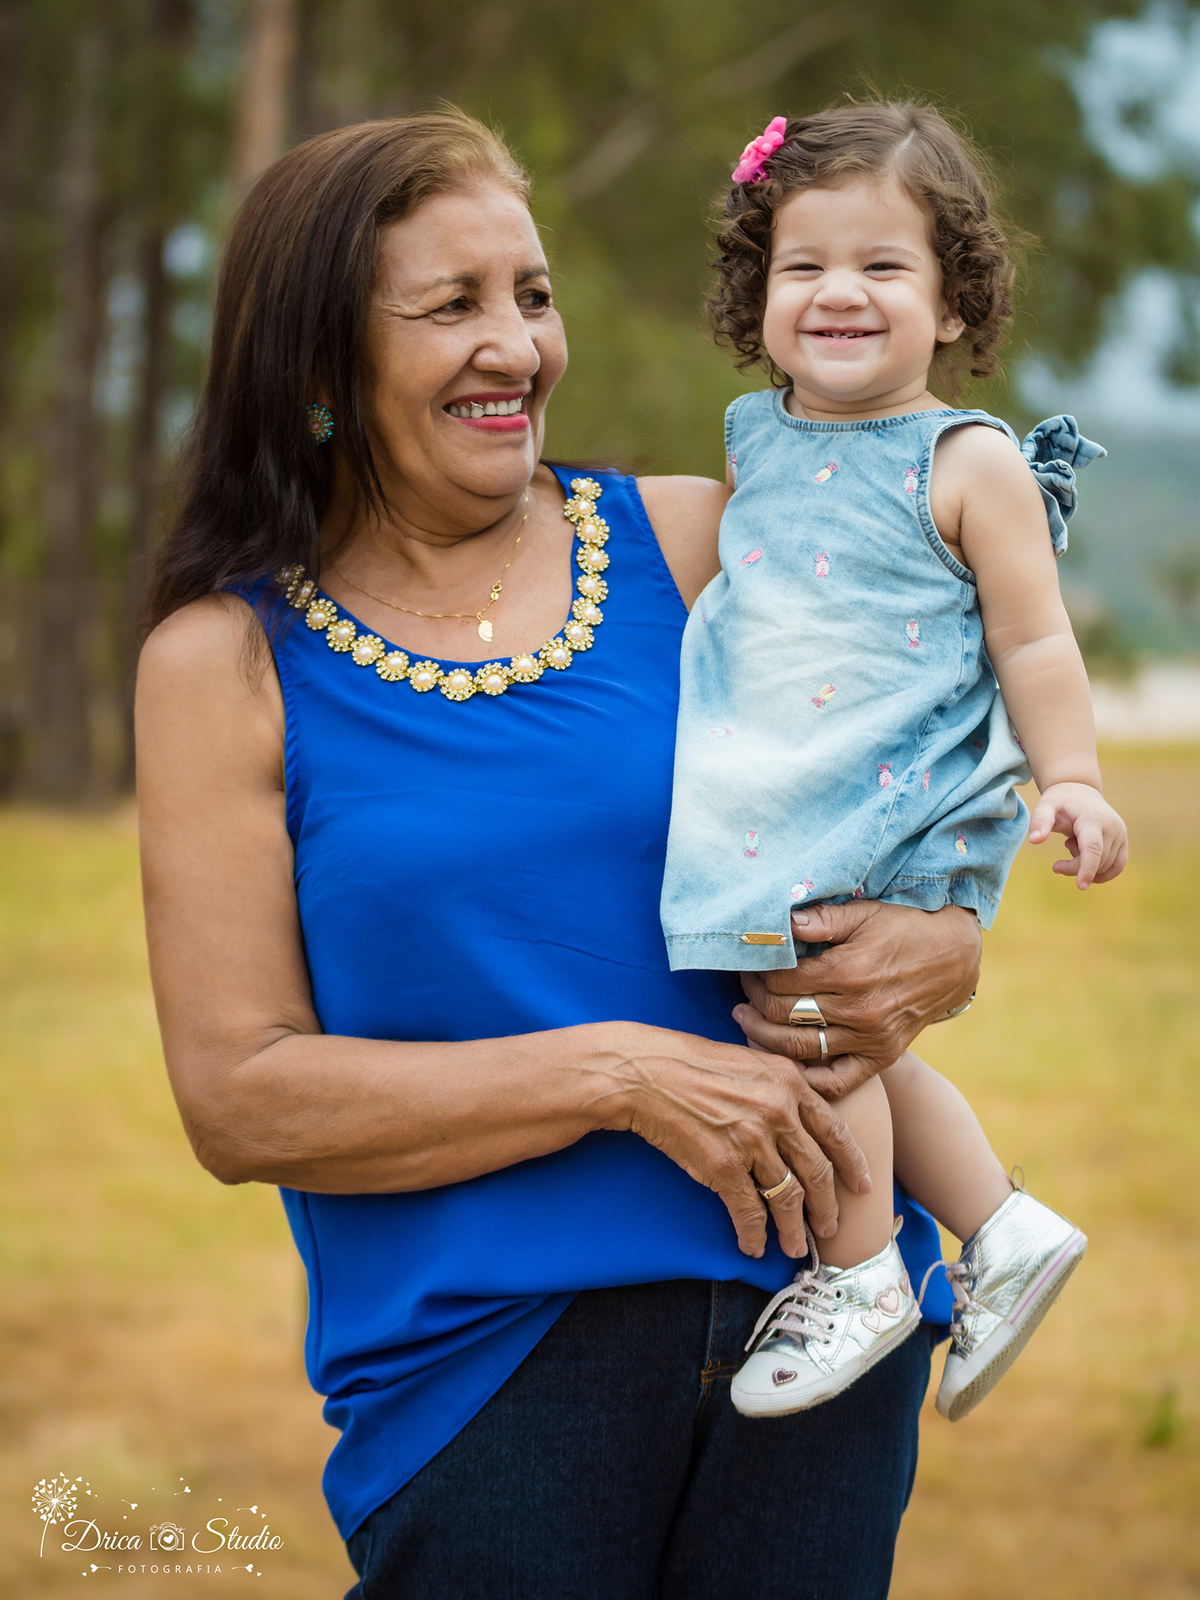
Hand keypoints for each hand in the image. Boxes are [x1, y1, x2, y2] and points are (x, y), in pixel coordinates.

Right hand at [600, 1022, 870, 1256]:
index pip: (836, 1131)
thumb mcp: (751, 1059)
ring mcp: (752, 1140)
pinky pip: (748, 1210)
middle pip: (818, 1172)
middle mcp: (779, 1112)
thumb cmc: (693, 1062)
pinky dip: (753, 1233)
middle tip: (830, 1227)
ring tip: (795, 1247)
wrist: (646, 1073)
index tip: (864, 1185)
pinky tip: (754, 1245)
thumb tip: (804, 1117)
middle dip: (828, 1207)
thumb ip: (782, 1086)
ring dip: (793, 1229)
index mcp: (790, 1083)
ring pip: (788, 1197)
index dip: (853, 1164)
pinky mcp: (723, 1166)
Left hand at [734, 901, 980, 1098]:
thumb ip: (823, 919)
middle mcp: (857, 1009)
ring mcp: (869, 1037)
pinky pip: (837, 1080)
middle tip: (742, 994)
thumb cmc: (905, 929)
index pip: (781, 981)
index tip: (746, 968)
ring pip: (800, 1049)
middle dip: (754, 1003)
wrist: (954, 958)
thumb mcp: (865, 913)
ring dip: (765, 1038)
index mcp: (848, 971)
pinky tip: (787, 1066)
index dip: (756, 974)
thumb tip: (783, 923)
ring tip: (747, 1023)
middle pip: (784, 1014)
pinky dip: (809, 1080)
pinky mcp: (881, 1056)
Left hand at [1027, 781, 1127, 887]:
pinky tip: (1084, 866)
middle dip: (1074, 868)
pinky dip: (1101, 873)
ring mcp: (1121, 835)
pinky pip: (1117, 867)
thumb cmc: (1060, 802)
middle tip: (1057, 863)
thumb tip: (1034, 841)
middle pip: (1097, 861)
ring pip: (1106, 866)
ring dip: (1085, 866)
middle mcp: (1112, 827)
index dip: (1087, 868)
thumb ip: (1039, 821)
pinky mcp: (1123, 842)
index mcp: (1093, 819)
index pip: (1093, 848)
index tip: (1081, 886)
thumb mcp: (1046, 807)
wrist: (1080, 793)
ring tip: (1073, 846)